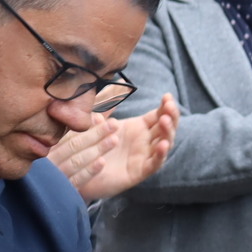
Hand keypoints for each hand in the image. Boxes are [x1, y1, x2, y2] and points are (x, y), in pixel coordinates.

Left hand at [51, 95, 179, 201]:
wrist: (80, 170)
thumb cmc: (91, 144)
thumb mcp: (100, 119)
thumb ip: (109, 102)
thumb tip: (120, 79)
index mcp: (139, 127)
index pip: (159, 114)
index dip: (166, 106)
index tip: (167, 96)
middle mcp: (145, 141)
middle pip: (166, 127)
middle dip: (171, 116)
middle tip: (169, 107)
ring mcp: (144, 156)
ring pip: (164, 144)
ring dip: (168, 132)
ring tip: (165, 121)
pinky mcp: (139, 172)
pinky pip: (154, 164)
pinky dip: (160, 155)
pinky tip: (162, 145)